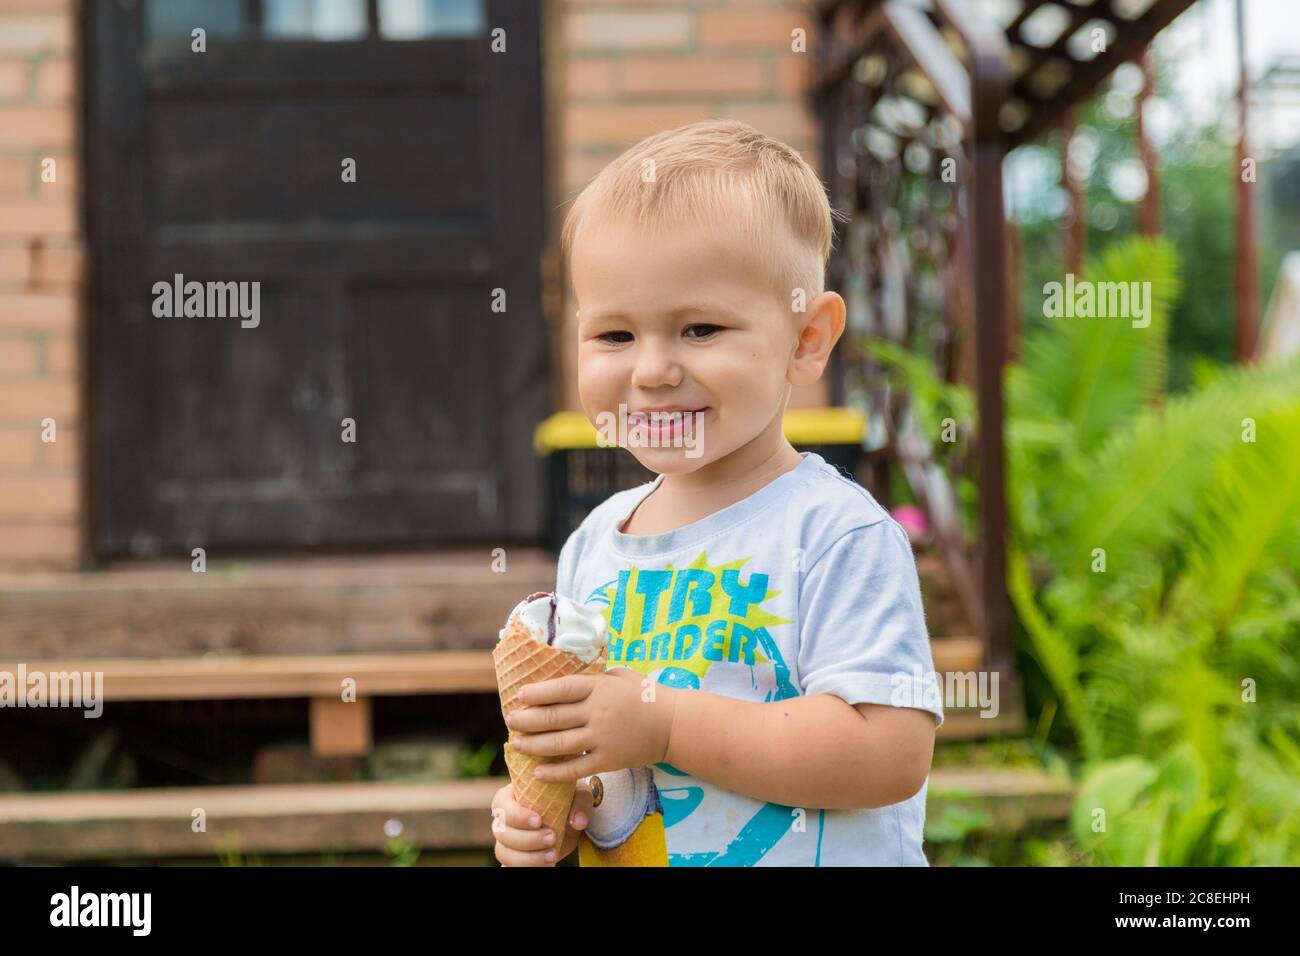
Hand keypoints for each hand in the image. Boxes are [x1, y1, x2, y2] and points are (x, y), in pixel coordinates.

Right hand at [491, 779, 594, 865]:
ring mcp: (506, 841)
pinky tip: (545, 865)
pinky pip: (509, 867)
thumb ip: (579, 803)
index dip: (517, 815)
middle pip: (502, 832)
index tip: (538, 820)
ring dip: (527, 858)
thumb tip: (578, 821)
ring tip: (552, 855)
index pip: (502, 805)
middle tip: (551, 838)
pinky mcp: (513, 858)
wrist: (568, 820)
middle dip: (527, 839)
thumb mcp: (577, 794)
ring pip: (503, 853)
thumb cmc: (566, 799)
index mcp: (509, 798)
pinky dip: (525, 868)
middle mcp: (503, 820)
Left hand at [507, 668, 677, 782]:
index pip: (562, 689)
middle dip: (527, 720)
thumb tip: (565, 679)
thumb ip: (594, 678)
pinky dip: (555, 772)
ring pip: (560, 744)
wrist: (674, 724)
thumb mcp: (620, 676)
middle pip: (554, 717)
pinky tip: (538, 773)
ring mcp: (602, 738)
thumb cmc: (646, 695)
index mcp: (600, 688)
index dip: (537, 693)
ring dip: (534, 745)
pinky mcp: (609, 760)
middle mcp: (598, 712)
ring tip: (516, 744)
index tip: (519, 695)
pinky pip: (576, 768)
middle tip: (510, 721)